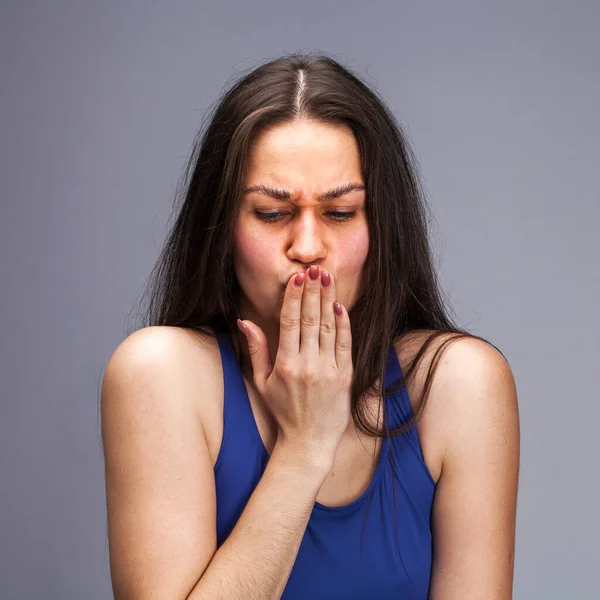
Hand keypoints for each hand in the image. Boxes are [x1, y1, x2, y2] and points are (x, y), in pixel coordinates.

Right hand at [237, 265, 353, 466]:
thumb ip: (256, 349)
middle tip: (314, 269)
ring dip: (328, 300)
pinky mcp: (345, 376)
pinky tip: (340, 306)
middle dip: (312, 291)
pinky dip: (344, 323)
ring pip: (328, 327)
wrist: (309, 441)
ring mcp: (329, 370)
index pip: (289, 322)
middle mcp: (308, 365)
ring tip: (327, 278)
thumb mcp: (262, 382)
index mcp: (285, 365)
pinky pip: (345, 343)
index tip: (296, 277)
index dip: (293, 297)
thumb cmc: (283, 411)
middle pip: (310, 319)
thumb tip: (244, 321)